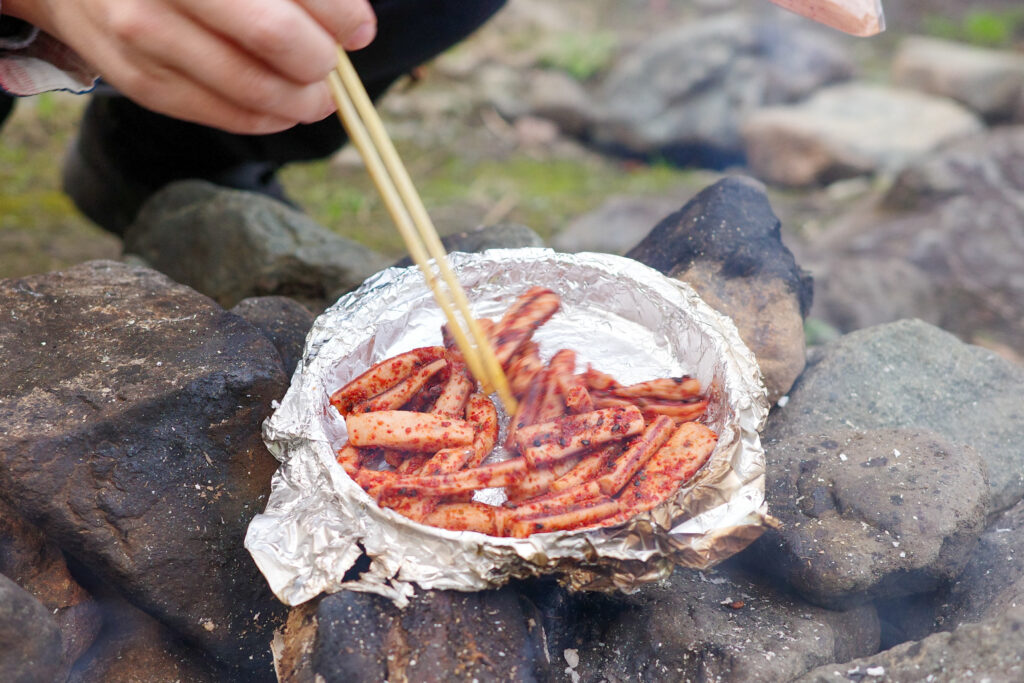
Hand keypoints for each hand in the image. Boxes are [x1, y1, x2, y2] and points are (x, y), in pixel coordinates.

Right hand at [6, 0, 375, 132]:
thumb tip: (351, 20)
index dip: (339, 13)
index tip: (360, 27)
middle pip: (273, 36)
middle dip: (322, 58)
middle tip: (334, 62)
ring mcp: (141, 34)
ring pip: (252, 88)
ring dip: (303, 100)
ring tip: (319, 95)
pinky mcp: (138, 80)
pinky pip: (220, 114)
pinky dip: (267, 118)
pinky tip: (284, 108)